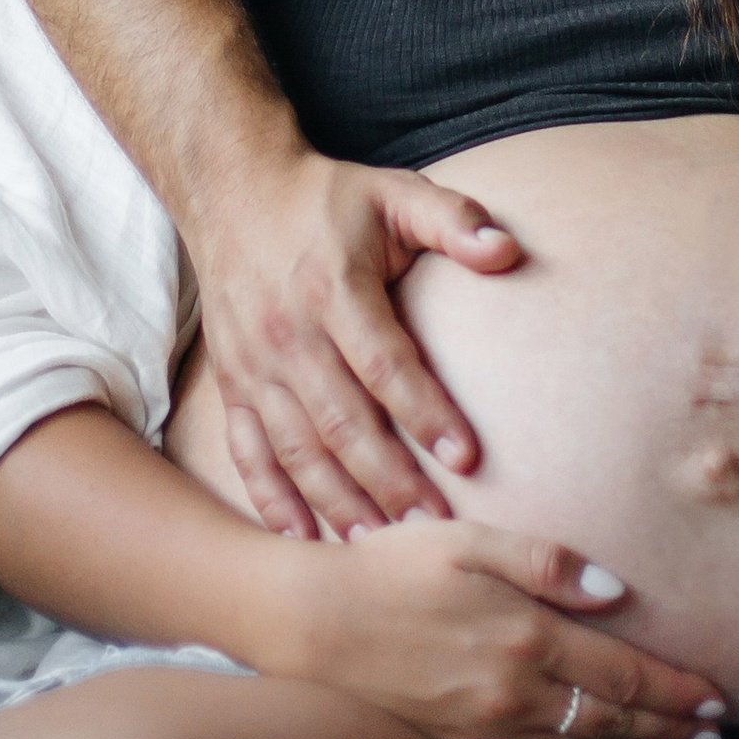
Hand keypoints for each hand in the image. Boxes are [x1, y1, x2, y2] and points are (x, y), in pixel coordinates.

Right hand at [190, 149, 517, 537]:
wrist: (233, 191)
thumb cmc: (328, 199)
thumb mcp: (395, 192)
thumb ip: (453, 219)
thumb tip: (506, 249)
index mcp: (333, 289)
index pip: (385, 363)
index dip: (426, 411)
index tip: (468, 459)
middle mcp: (287, 334)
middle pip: (341, 420)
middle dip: (390, 479)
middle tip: (438, 530)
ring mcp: (253, 365)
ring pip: (297, 447)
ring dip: (338, 499)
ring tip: (381, 547)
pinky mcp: (232, 384)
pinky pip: (249, 451)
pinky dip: (271, 499)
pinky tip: (303, 538)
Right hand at [274, 518, 728, 738]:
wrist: (311, 625)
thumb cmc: (389, 567)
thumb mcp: (468, 539)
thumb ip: (547, 562)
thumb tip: (618, 591)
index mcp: (528, 636)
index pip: (627, 674)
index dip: (679, 690)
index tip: (719, 699)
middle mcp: (516, 691)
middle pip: (616, 719)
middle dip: (673, 728)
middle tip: (716, 736)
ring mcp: (489, 726)